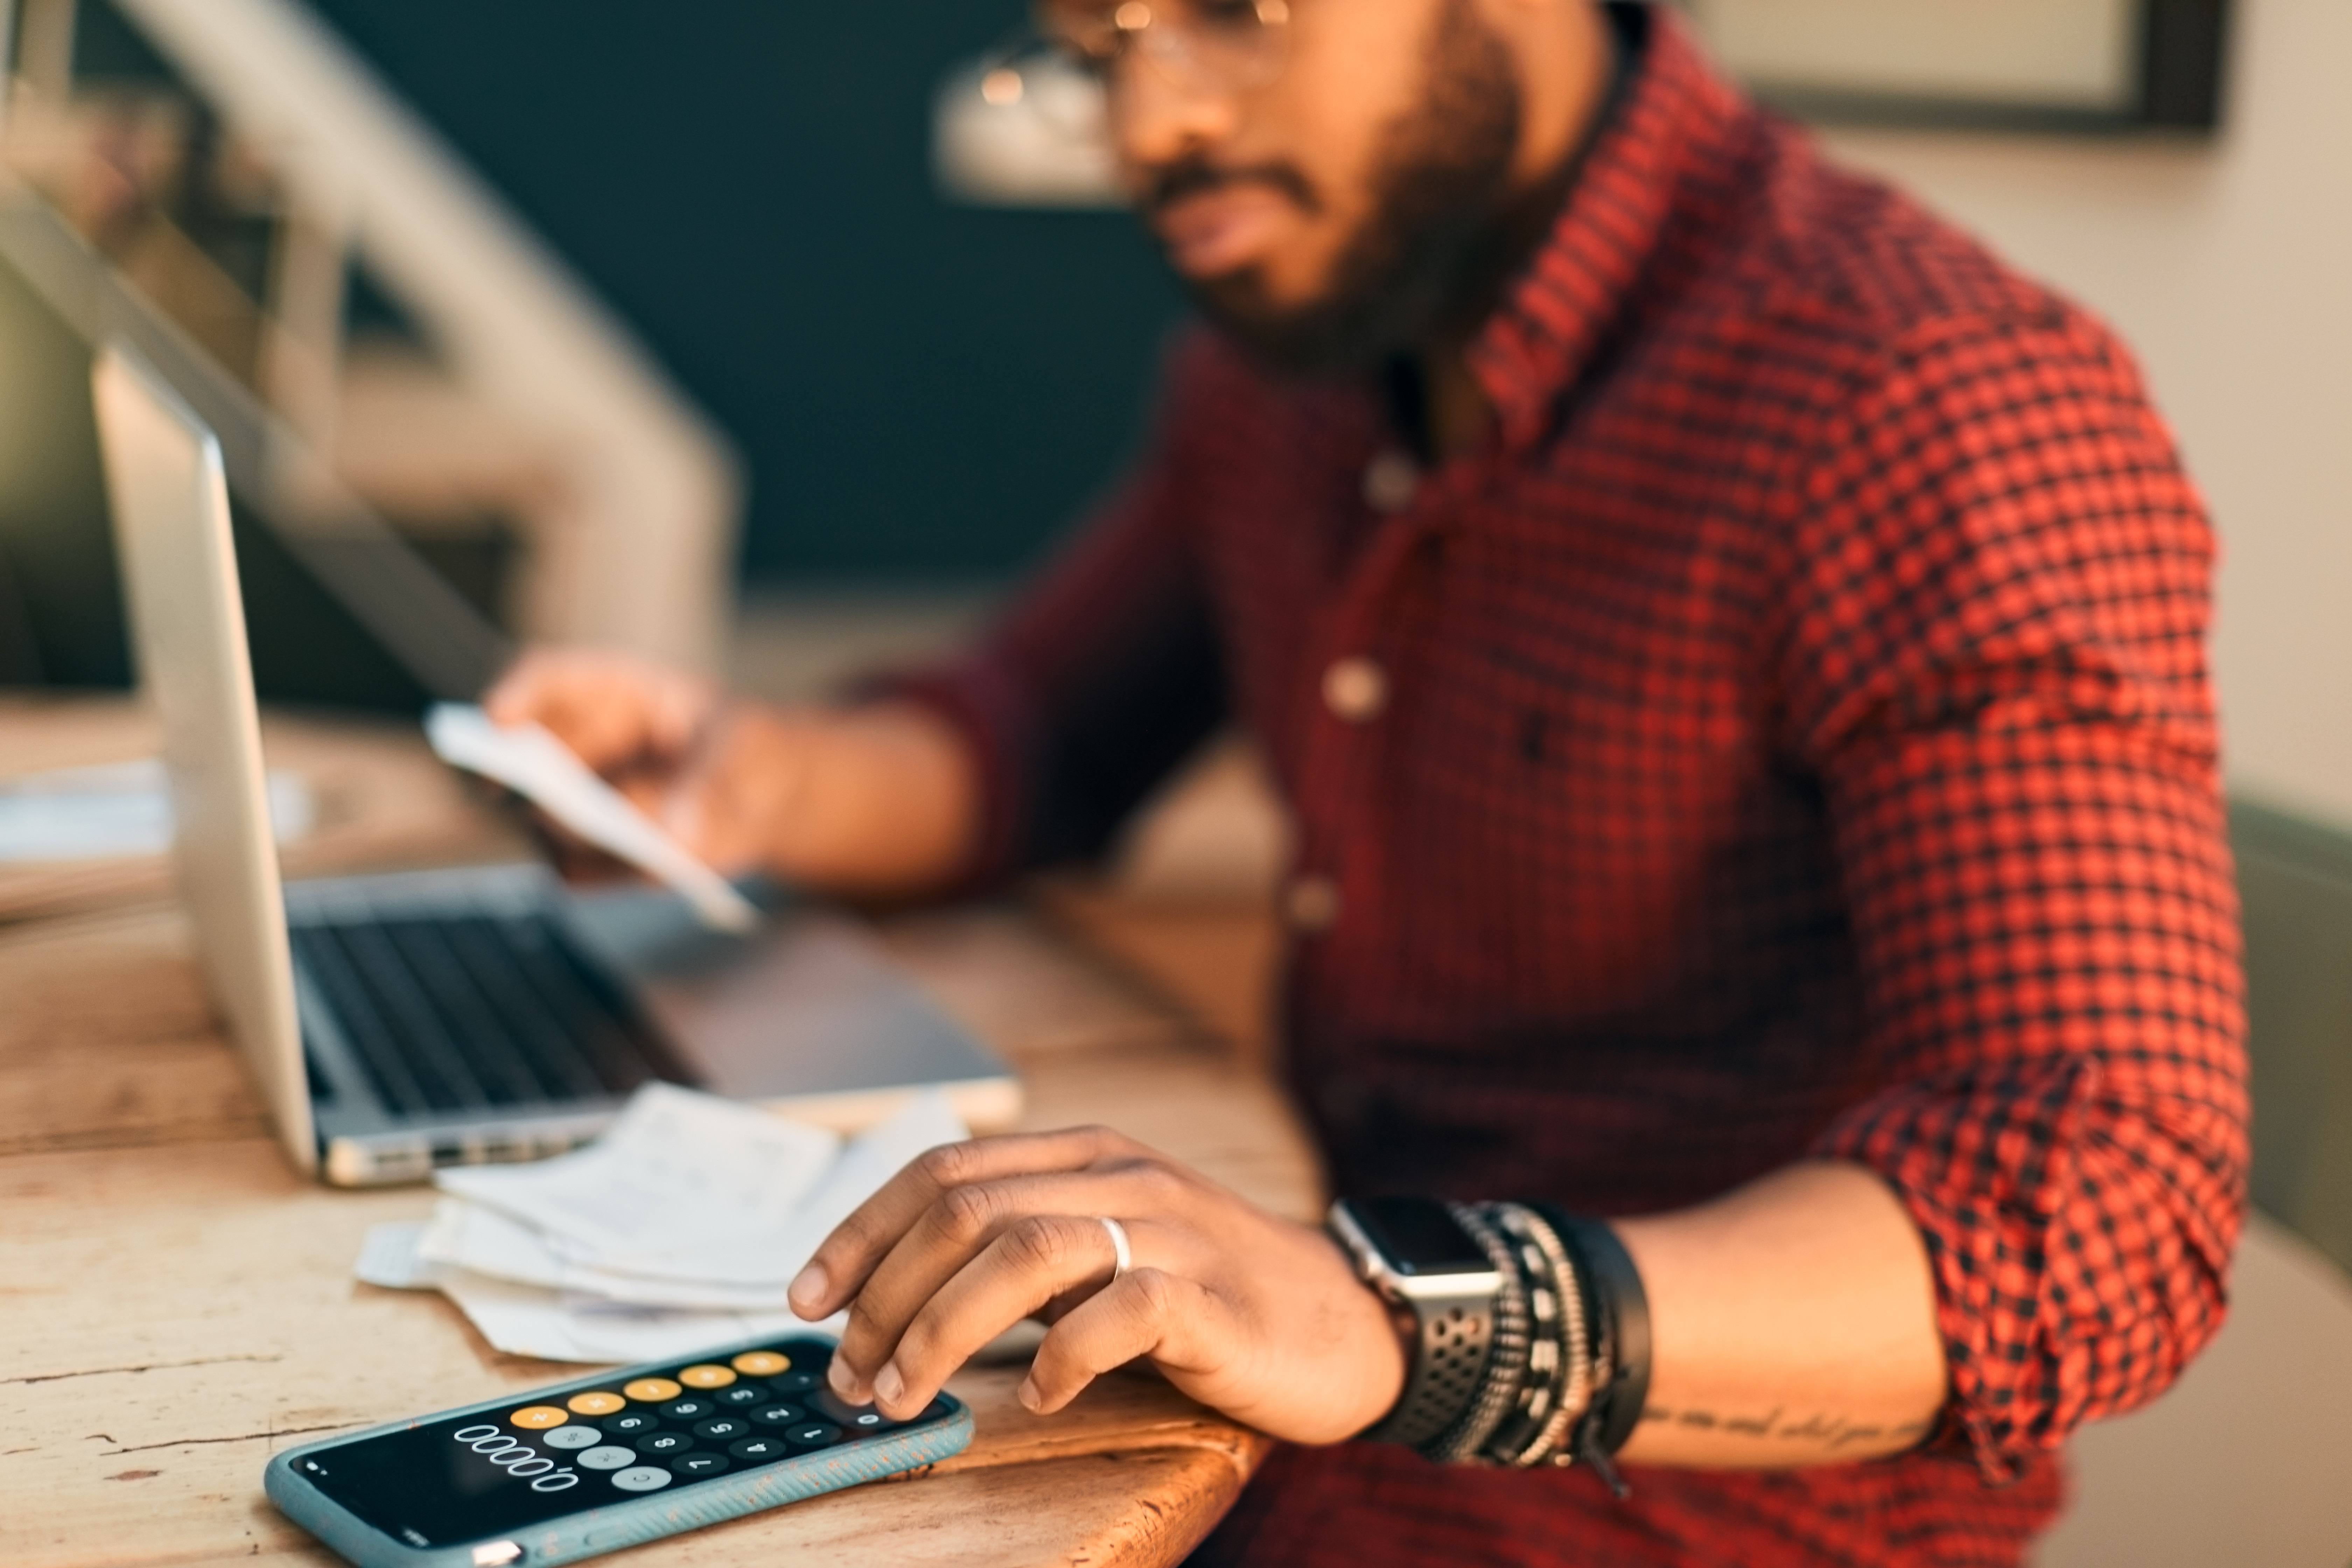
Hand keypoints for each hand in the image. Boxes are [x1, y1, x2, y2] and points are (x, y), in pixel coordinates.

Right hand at [483, 647, 764, 874]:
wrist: (771, 795)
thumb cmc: (749, 749)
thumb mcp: (748, 751)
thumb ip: (714, 789)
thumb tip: (680, 838)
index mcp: (614, 694)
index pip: (549, 680)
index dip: (516, 696)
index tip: (496, 719)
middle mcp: (582, 747)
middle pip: (526, 756)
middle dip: (518, 778)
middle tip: (537, 802)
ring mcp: (581, 803)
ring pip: (544, 821)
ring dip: (569, 835)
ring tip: (623, 842)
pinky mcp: (593, 853)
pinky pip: (576, 869)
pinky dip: (600, 874)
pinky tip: (653, 870)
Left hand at [788, 1127, 1406, 1443]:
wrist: (1347, 1319)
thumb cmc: (1210, 1295)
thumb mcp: (1107, 1249)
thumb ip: (1023, 1254)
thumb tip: (899, 1301)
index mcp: (1084, 1154)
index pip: (943, 1169)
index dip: (863, 1230)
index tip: (808, 1297)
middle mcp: (1119, 1176)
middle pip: (966, 1211)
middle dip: (886, 1294)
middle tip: (852, 1372)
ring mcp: (1169, 1231)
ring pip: (1025, 1251)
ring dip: (944, 1328)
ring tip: (907, 1392)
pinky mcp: (1212, 1296)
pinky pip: (1120, 1311)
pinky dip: (1062, 1356)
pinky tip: (1041, 1395)